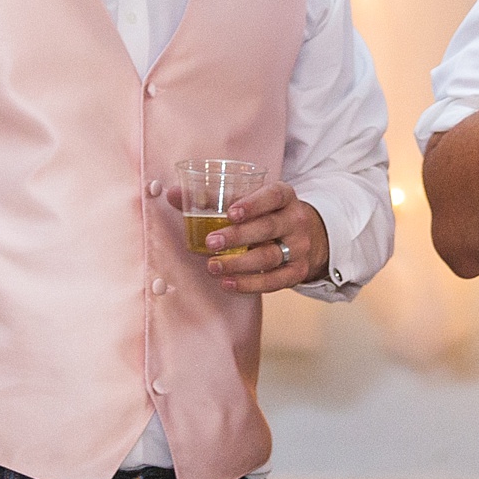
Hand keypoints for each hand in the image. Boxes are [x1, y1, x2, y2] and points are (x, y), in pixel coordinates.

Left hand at [171, 179, 331, 292]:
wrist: (307, 236)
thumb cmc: (267, 214)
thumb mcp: (250, 201)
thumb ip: (212, 197)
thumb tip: (172, 193)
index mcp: (285, 196)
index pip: (274, 196)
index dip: (254, 203)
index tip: (231, 212)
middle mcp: (296, 220)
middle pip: (269, 228)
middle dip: (238, 236)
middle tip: (211, 242)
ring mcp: (299, 247)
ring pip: (270, 256)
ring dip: (239, 263)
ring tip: (212, 266)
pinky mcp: (297, 271)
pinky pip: (274, 281)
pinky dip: (250, 284)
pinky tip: (228, 282)